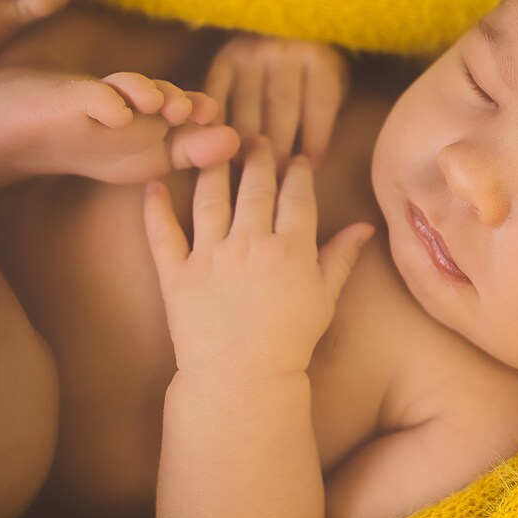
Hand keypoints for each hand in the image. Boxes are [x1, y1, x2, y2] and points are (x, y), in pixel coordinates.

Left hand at [143, 137, 373, 377]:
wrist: (242, 379)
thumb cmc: (291, 341)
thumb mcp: (324, 297)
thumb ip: (341, 257)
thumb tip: (365, 226)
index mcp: (290, 248)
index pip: (296, 196)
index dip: (298, 173)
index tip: (297, 158)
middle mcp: (250, 244)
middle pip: (255, 188)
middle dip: (258, 158)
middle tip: (256, 138)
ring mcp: (211, 256)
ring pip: (210, 199)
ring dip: (213, 168)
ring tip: (213, 148)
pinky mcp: (177, 274)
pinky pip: (162, 234)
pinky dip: (154, 208)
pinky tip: (151, 185)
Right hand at [204, 35, 348, 171]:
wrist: (287, 28)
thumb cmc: (314, 71)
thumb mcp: (332, 82)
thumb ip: (322, 113)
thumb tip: (307, 165)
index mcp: (319, 57)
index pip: (319, 102)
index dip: (316, 138)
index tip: (310, 168)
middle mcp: (285, 50)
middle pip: (282, 105)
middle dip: (279, 146)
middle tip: (275, 175)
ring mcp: (253, 52)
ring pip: (248, 102)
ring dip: (246, 139)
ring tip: (247, 168)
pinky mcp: (226, 57)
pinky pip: (218, 91)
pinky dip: (218, 120)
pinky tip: (218, 143)